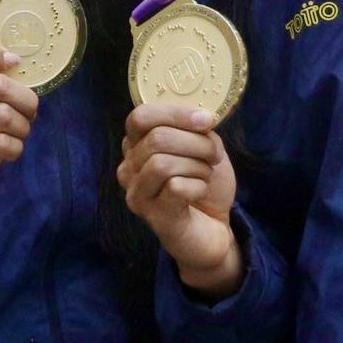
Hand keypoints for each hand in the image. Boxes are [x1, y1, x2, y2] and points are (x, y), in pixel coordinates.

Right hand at [119, 103, 240, 298]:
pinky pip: (175, 188)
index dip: (175, 114)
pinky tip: (200, 192)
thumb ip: (197, 131)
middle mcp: (128, 170)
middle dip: (197, 142)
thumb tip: (203, 116)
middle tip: (214, 155)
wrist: (214, 229)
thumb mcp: (203, 148)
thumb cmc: (203, 185)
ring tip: (206, 174)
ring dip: (197, 165)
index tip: (208, 121)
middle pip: (157, 139)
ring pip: (162, 164)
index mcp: (136, 147)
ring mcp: (138, 196)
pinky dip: (198, 186)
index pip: (140, 117)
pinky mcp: (155, 218)